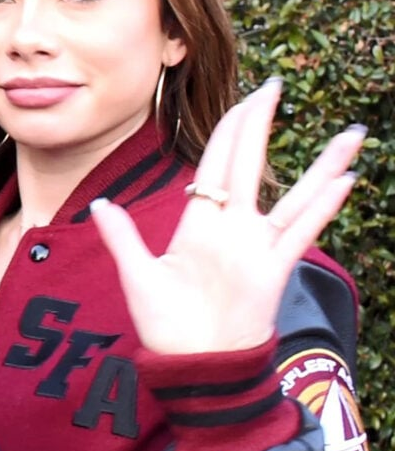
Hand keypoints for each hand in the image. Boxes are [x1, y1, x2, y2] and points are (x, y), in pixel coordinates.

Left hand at [90, 79, 365, 354]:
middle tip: (273, 85)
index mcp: (200, 223)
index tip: (245, 100)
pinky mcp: (273, 269)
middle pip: (250, 164)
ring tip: (349, 136)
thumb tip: (101, 205)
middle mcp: (232, 228)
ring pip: (294, 195)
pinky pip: (301, 232)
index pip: (217, 164)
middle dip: (260, 124)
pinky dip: (322, 206)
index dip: (229, 130)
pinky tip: (344, 180)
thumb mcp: (137, 276)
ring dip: (321, 165)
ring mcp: (256, 247)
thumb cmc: (166, 326)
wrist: (193, 365)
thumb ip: (122, 238)